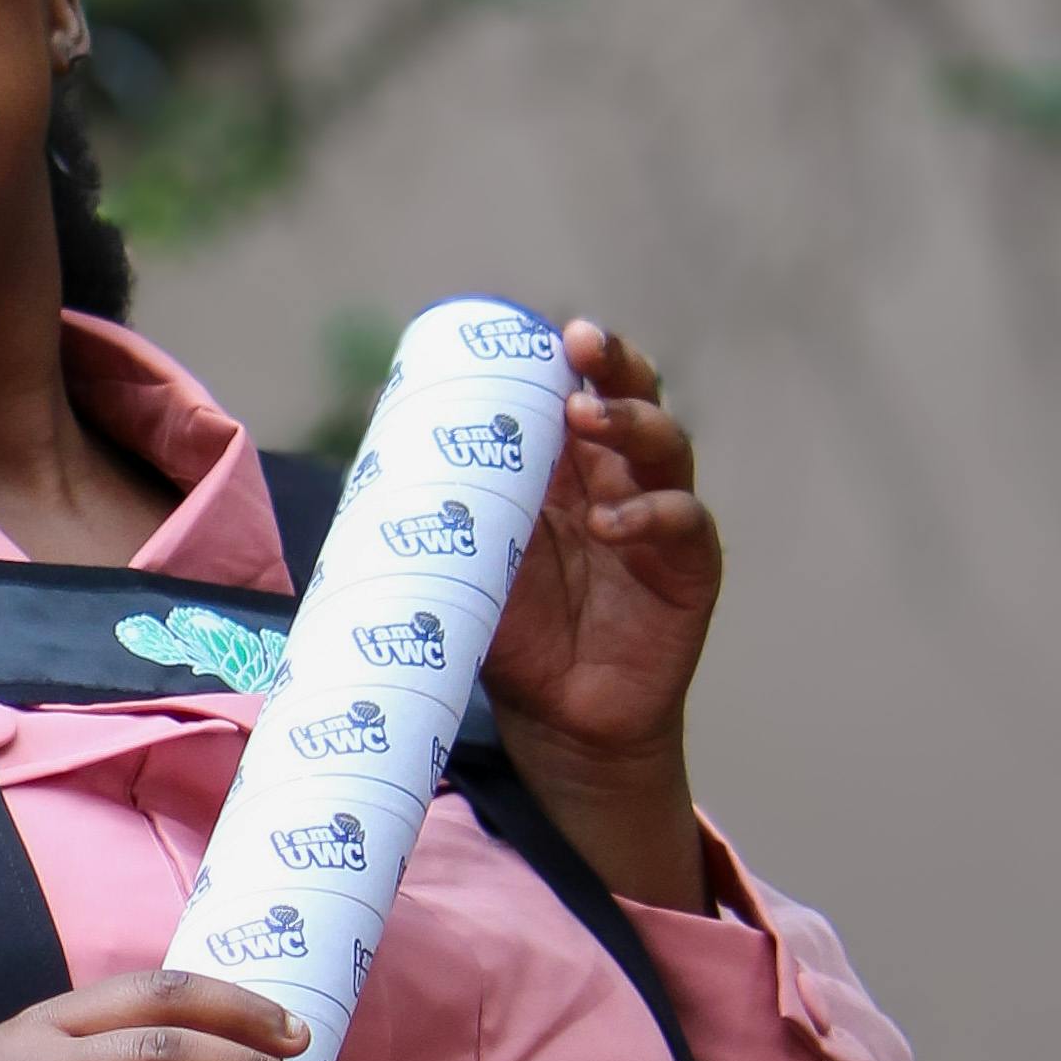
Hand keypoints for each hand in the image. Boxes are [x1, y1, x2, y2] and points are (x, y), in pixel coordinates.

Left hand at [479, 319, 721, 911]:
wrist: (558, 727)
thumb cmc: (513, 641)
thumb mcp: (465, 575)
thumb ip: (442, 525)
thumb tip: (370, 474)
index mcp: (567, 469)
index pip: (581, 391)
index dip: (576, 357)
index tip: (552, 333)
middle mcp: (620, 479)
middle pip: (634, 397)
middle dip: (613, 365)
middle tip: (581, 350)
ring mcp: (661, 519)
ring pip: (666, 444)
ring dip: (631, 422)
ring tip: (587, 420)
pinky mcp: (690, 568)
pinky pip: (684, 521)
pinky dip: (652, 513)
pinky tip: (613, 522)